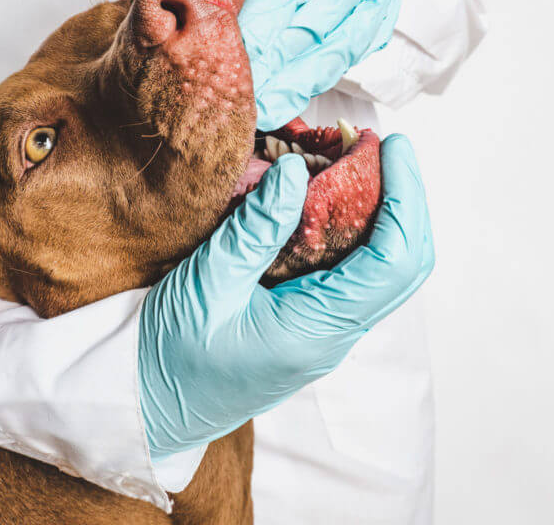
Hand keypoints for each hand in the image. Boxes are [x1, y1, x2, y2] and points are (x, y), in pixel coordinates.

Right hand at [138, 135, 433, 457]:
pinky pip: (351, 274)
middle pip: (403, 264)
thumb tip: (295, 170)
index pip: (394, 260)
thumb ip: (256, 227)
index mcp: (317, 329)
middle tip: (379, 146)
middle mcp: (334, 334)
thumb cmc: (170, 355)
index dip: (405, 197)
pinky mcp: (310, 324)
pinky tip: (327, 198)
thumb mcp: (207, 282)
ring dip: (381, 213)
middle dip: (403, 199)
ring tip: (356, 162)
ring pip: (382, 269)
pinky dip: (353, 230)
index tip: (392, 146)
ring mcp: (325, 332)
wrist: (148, 408)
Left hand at [203, 0, 402, 130]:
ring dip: (294, 82)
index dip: (268, 12)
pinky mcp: (378, 26)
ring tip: (253, 106)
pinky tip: (275, 103)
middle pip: (322, 16)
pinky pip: (344, 63)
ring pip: (339, 48)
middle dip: (276, 56)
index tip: (234, 44)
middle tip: (236, 84)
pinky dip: (307, 86)